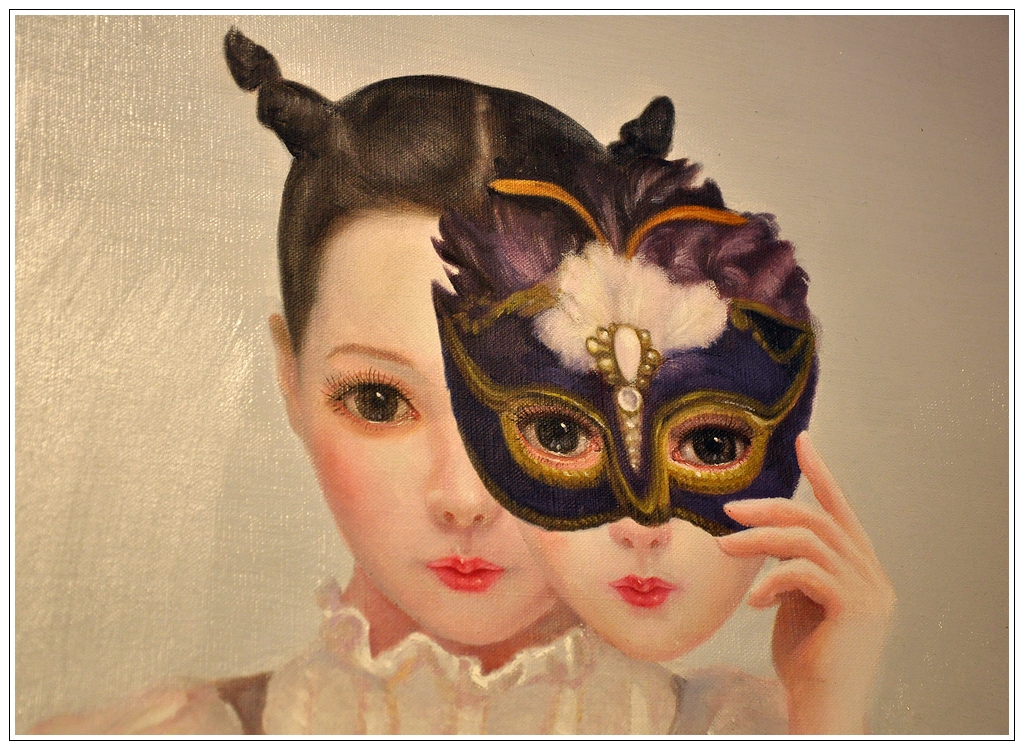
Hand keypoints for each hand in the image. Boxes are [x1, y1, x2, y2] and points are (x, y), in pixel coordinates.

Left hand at [716, 433, 895, 733]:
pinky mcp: (857, 608)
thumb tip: (767, 535)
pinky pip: (806, 574)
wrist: (822, 706)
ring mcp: (869, 591)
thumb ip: (794, 565)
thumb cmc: (805, 658)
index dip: (821, 473)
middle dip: (772, 507)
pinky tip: (756, 601)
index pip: (840, 510)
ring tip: (724, 547)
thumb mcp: (797, 601)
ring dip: (760, 539)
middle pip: (819, 519)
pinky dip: (773, 580)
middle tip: (730, 508)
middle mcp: (872, 574)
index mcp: (860, 568)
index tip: (803, 440)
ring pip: (809, 541)